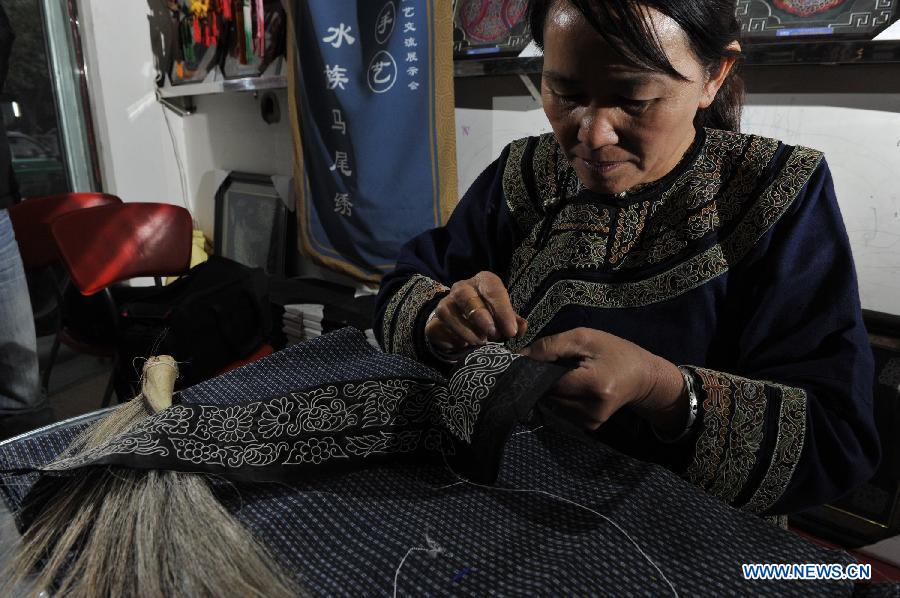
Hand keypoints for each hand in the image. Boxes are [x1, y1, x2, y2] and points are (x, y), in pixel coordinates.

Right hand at [425, 271, 527, 351]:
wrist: (464, 324)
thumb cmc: (491, 316)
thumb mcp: (505, 317)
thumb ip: (514, 322)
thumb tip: (521, 328)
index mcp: (483, 281)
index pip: (492, 290)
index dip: (503, 310)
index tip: (511, 331)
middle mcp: (461, 288)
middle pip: (466, 296)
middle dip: (480, 316)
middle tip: (494, 334)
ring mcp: (444, 304)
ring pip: (449, 313)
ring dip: (467, 331)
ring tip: (481, 342)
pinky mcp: (434, 322)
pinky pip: (440, 329)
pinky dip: (454, 339)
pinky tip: (465, 345)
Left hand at [521, 328, 686, 433]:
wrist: (642, 377)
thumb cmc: (614, 352)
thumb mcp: (585, 338)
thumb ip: (551, 346)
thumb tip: (520, 358)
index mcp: (594, 385)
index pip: (548, 383)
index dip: (536, 371)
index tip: (534, 360)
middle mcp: (591, 410)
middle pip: (548, 396)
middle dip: (543, 380)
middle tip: (554, 364)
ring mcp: (591, 422)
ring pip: (552, 405)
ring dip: (551, 390)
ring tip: (567, 375)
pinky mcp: (589, 427)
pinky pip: (561, 411)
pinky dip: (561, 398)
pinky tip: (573, 387)